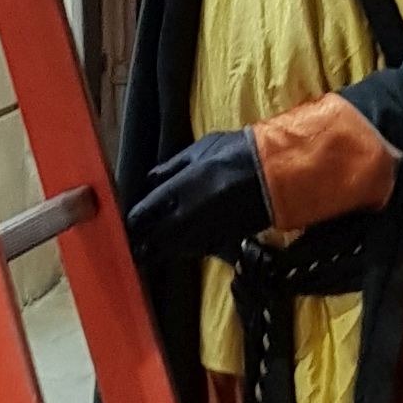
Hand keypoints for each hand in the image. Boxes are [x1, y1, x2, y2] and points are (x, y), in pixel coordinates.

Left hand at [124, 129, 270, 259]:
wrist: (276, 176)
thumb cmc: (236, 154)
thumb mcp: (198, 150)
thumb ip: (172, 168)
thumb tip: (151, 179)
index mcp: (174, 191)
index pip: (142, 214)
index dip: (131, 221)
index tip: (126, 224)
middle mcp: (183, 218)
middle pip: (153, 239)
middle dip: (141, 243)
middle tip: (132, 245)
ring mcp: (202, 233)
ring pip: (172, 249)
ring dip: (160, 250)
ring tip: (150, 251)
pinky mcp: (221, 243)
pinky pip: (195, 250)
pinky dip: (185, 249)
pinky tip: (181, 246)